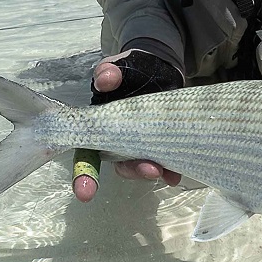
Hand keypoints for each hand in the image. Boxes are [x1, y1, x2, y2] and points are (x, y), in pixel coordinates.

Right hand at [73, 54, 183, 201]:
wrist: (158, 69)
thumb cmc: (130, 71)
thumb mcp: (119, 68)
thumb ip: (110, 73)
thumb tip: (105, 79)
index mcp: (100, 126)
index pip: (87, 153)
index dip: (84, 175)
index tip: (84, 193)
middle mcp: (118, 141)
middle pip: (120, 164)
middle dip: (132, 171)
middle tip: (147, 171)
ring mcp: (141, 145)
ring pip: (142, 165)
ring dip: (151, 170)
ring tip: (162, 169)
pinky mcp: (161, 144)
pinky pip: (164, 162)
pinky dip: (171, 169)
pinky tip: (176, 173)